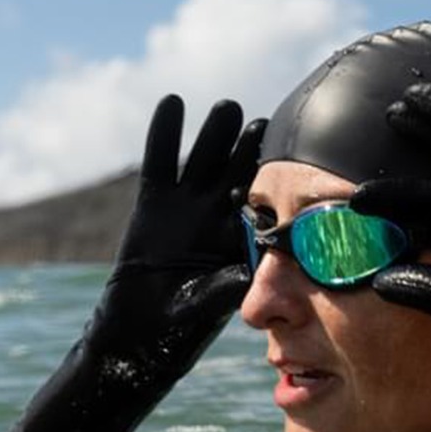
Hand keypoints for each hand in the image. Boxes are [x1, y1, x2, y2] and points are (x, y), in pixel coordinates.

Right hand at [89, 94, 264, 373]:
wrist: (140, 329)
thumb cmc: (181, 323)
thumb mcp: (208, 303)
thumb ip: (228, 284)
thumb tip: (249, 271)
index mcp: (238, 238)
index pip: (257, 202)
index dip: (270, 180)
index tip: (289, 158)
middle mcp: (217, 216)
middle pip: (235, 173)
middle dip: (249, 149)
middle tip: (264, 123)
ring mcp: (186, 205)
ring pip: (204, 160)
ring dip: (215, 134)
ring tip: (228, 107)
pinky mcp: (154, 201)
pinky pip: (160, 161)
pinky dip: (165, 132)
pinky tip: (173, 102)